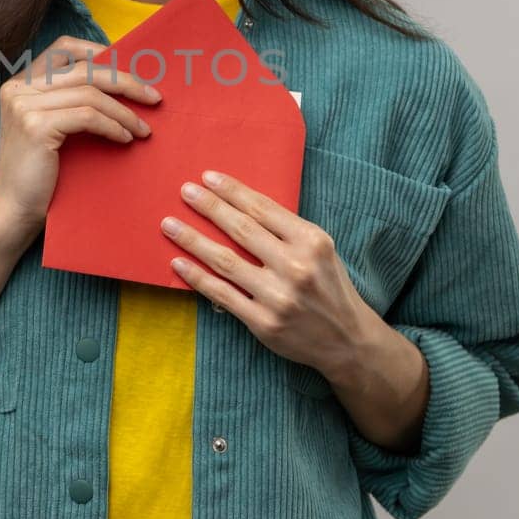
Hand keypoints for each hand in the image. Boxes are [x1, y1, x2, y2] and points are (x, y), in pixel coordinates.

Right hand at [0, 36, 160, 248]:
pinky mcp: (36, 126)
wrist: (13, 212)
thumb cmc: (39, 174)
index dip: (99, 51)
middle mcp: (18, 87)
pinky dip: (113, 126)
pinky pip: (88, 116)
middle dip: (125, 81)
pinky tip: (126, 139)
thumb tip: (121, 80)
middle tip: (154, 98)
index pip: (63, 48)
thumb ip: (70, 100)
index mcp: (19, 83)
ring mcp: (24, 105)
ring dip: (125, 111)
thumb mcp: (51, 127)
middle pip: (84, 69)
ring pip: (90, 93)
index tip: (131, 69)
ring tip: (143, 129)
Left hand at [162, 168, 374, 379]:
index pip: (263, 209)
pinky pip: (221, 294)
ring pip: (225, 261)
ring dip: (192, 240)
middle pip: (241, 230)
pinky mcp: (263, 322)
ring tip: (169, 224)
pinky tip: (178, 262)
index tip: (208, 177)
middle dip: (209, 208)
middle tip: (185, 191)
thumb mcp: (320, 250)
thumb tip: (238, 206)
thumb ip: (286, 230)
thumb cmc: (329, 287)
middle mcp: (296, 267)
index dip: (232, 191)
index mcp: (312, 241)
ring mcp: (278, 297)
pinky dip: (196, 277)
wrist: (348, 340)